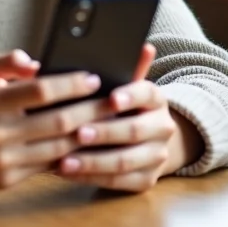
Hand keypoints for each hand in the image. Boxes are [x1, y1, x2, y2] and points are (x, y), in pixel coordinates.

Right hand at [0, 51, 114, 189]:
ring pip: (58, 148)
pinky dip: (69, 156)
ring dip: (87, 135)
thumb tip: (35, 62)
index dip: (71, 84)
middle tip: (115, 100)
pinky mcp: (6, 180)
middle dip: (91, 110)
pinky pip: (46, 166)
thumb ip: (5, 61)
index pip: (41, 90)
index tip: (93, 78)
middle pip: (58, 121)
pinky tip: (86, 145)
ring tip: (110, 123)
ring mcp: (3, 159)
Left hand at [55, 44, 202, 191]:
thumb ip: (124, 65)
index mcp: (156, 97)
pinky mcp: (146, 180)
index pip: (146, 92)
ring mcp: (157, 156)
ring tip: (65, 160)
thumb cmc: (123, 103)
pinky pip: (118, 182)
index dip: (129, 95)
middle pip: (134, 130)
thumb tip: (142, 44)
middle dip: (104, 132)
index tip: (111, 98)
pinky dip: (91, 178)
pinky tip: (68, 172)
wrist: (151, 138)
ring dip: (93, 161)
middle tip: (77, 132)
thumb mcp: (124, 82)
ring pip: (125, 161)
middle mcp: (162, 126)